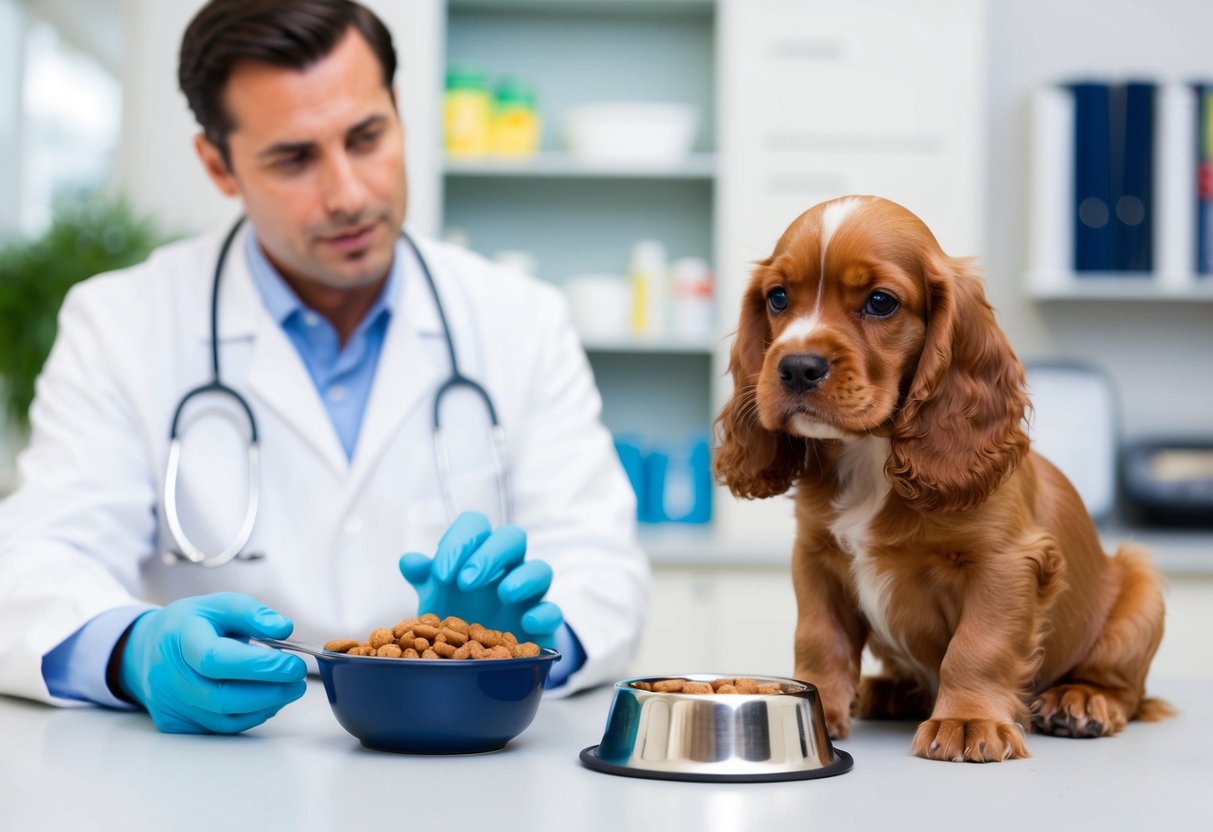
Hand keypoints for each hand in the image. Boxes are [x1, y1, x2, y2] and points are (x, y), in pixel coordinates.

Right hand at [118, 592, 307, 733]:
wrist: (146, 650)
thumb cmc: (189, 625)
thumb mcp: (218, 604)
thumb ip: (251, 613)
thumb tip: (283, 628)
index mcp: (180, 640)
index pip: (216, 659)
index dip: (259, 666)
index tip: (294, 664)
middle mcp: (170, 677)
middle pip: (222, 697)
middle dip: (270, 692)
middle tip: (298, 679)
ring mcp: (171, 705)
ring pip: (223, 719)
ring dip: (264, 706)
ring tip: (289, 688)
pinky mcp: (176, 724)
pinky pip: (218, 728)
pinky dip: (249, 716)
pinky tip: (266, 700)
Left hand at [399, 512, 562, 648]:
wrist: (480, 656)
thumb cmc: (457, 617)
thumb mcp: (434, 598)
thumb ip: (424, 578)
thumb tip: (409, 561)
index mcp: (477, 553)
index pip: (476, 525)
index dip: (460, 541)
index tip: (441, 575)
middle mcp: (506, 567)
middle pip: (512, 538)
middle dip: (490, 556)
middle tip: (465, 584)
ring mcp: (528, 594)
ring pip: (540, 569)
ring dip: (522, 579)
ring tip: (502, 595)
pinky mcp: (542, 622)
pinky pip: (554, 611)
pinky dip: (543, 614)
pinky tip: (526, 624)